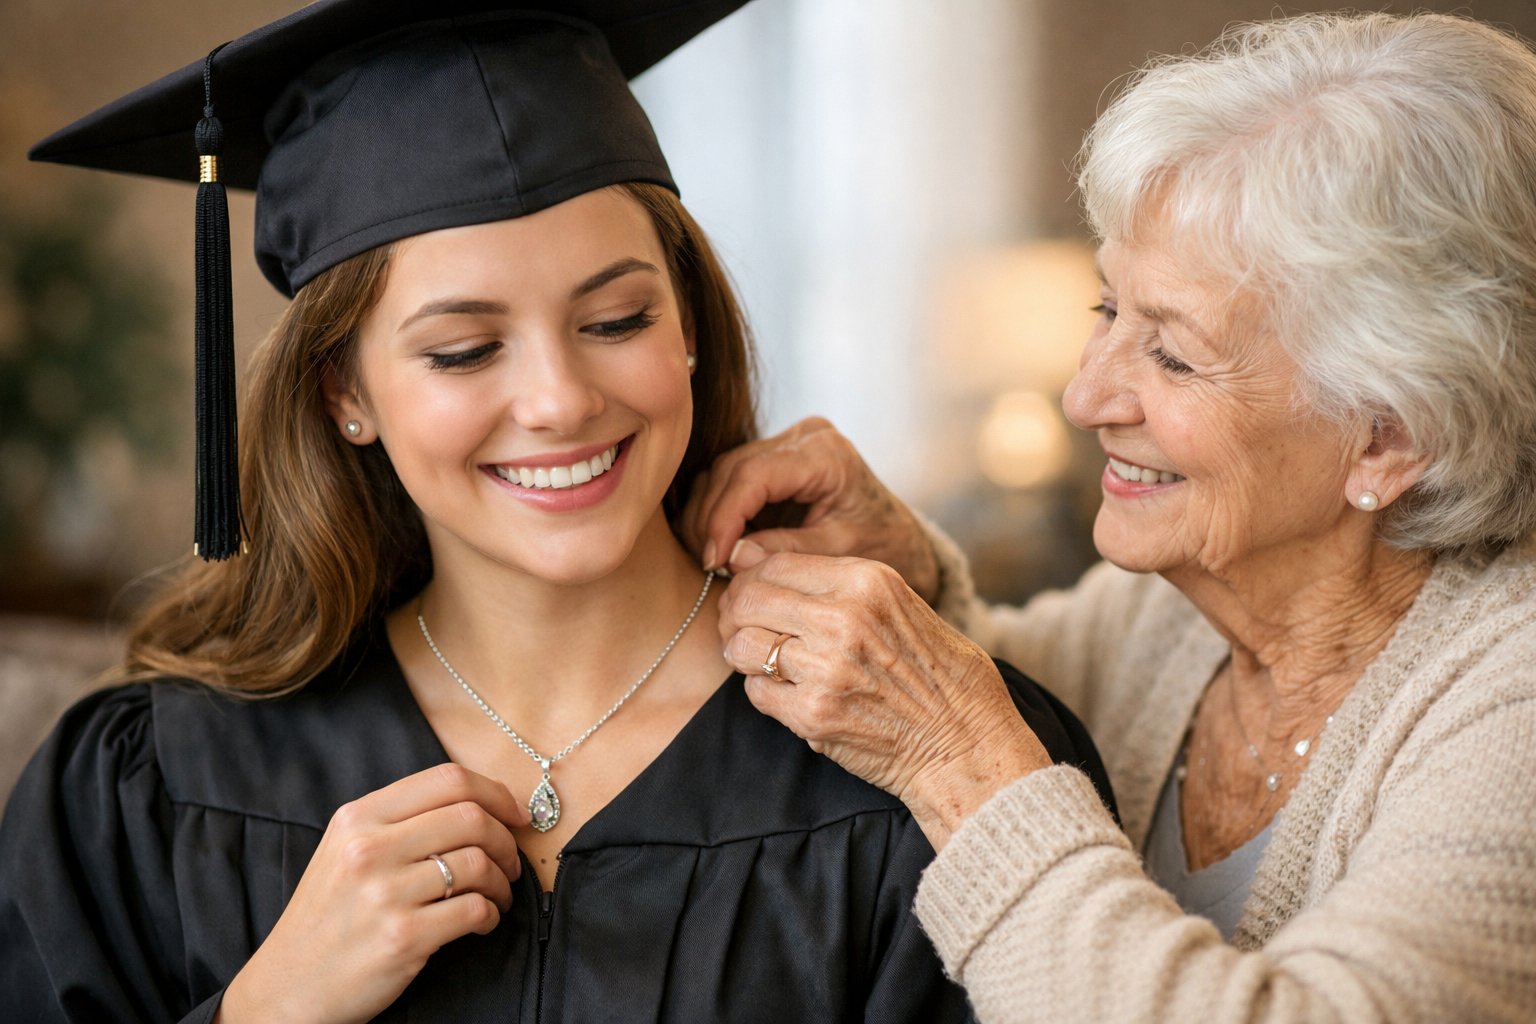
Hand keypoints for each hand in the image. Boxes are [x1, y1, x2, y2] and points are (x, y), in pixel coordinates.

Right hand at [217, 763, 528, 1023]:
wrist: (288, 988)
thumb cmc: (329, 917)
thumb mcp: (346, 850)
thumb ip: (400, 821)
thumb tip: (480, 804)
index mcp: (359, 817)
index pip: (447, 779)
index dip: (495, 792)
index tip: (516, 814)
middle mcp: (369, 848)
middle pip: (471, 816)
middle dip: (505, 839)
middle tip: (510, 863)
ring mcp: (384, 894)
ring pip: (478, 863)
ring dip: (502, 882)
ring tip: (497, 896)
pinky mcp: (403, 937)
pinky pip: (474, 910)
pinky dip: (491, 915)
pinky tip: (483, 922)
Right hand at [682, 417, 942, 604]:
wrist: (898, 534)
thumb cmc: (879, 543)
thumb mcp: (839, 552)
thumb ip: (787, 552)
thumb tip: (730, 559)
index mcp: (826, 453)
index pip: (753, 475)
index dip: (723, 517)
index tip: (713, 560)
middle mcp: (804, 436)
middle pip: (731, 469)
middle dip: (710, 519)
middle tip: (708, 565)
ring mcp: (786, 442)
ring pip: (722, 472)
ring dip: (708, 516)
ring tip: (713, 559)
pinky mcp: (774, 458)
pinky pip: (730, 480)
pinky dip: (718, 513)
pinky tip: (720, 547)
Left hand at [718, 552, 1050, 849]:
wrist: (967, 744)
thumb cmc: (938, 672)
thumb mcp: (898, 603)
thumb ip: (834, 582)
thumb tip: (751, 556)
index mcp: (866, 581)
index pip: (773, 562)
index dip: (752, 578)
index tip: (752, 594)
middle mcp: (843, 619)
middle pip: (749, 600)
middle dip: (737, 614)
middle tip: (745, 628)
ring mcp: (826, 669)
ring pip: (743, 646)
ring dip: (746, 653)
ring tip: (766, 661)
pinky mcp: (814, 715)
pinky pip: (757, 692)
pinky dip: (765, 691)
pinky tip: (791, 693)